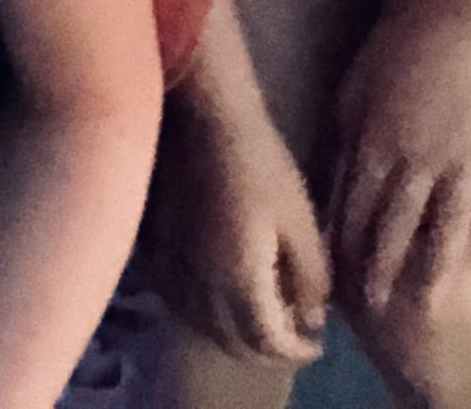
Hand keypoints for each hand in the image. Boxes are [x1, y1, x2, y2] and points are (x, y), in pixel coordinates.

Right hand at [145, 100, 326, 363]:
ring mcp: (171, 272)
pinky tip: (218, 292)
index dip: (297, 351)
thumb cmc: (261, 165)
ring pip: (202, 326)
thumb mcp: (302, 223)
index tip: (317, 343)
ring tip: (259, 314)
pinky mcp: (153, 254)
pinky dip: (203, 312)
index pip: (269, 344)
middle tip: (291, 334)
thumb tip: (313, 320)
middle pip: (233, 344)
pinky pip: (177, 302)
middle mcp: (200, 290)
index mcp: (240, 284)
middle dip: (267, 349)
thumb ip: (312, 280)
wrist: (202, 120)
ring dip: (233, 333)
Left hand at [327, 0, 470, 311]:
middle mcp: (421, 160)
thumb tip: (333, 167)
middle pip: (398, 226)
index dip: (344, 242)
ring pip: (449, 225)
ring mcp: (469, 157)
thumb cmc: (404, 29)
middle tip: (372, 308)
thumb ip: (347, 128)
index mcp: (378, 140)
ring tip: (429, 305)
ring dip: (436, 267)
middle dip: (381, 269)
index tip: (333, 273)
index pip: (355, 205)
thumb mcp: (358, 79)